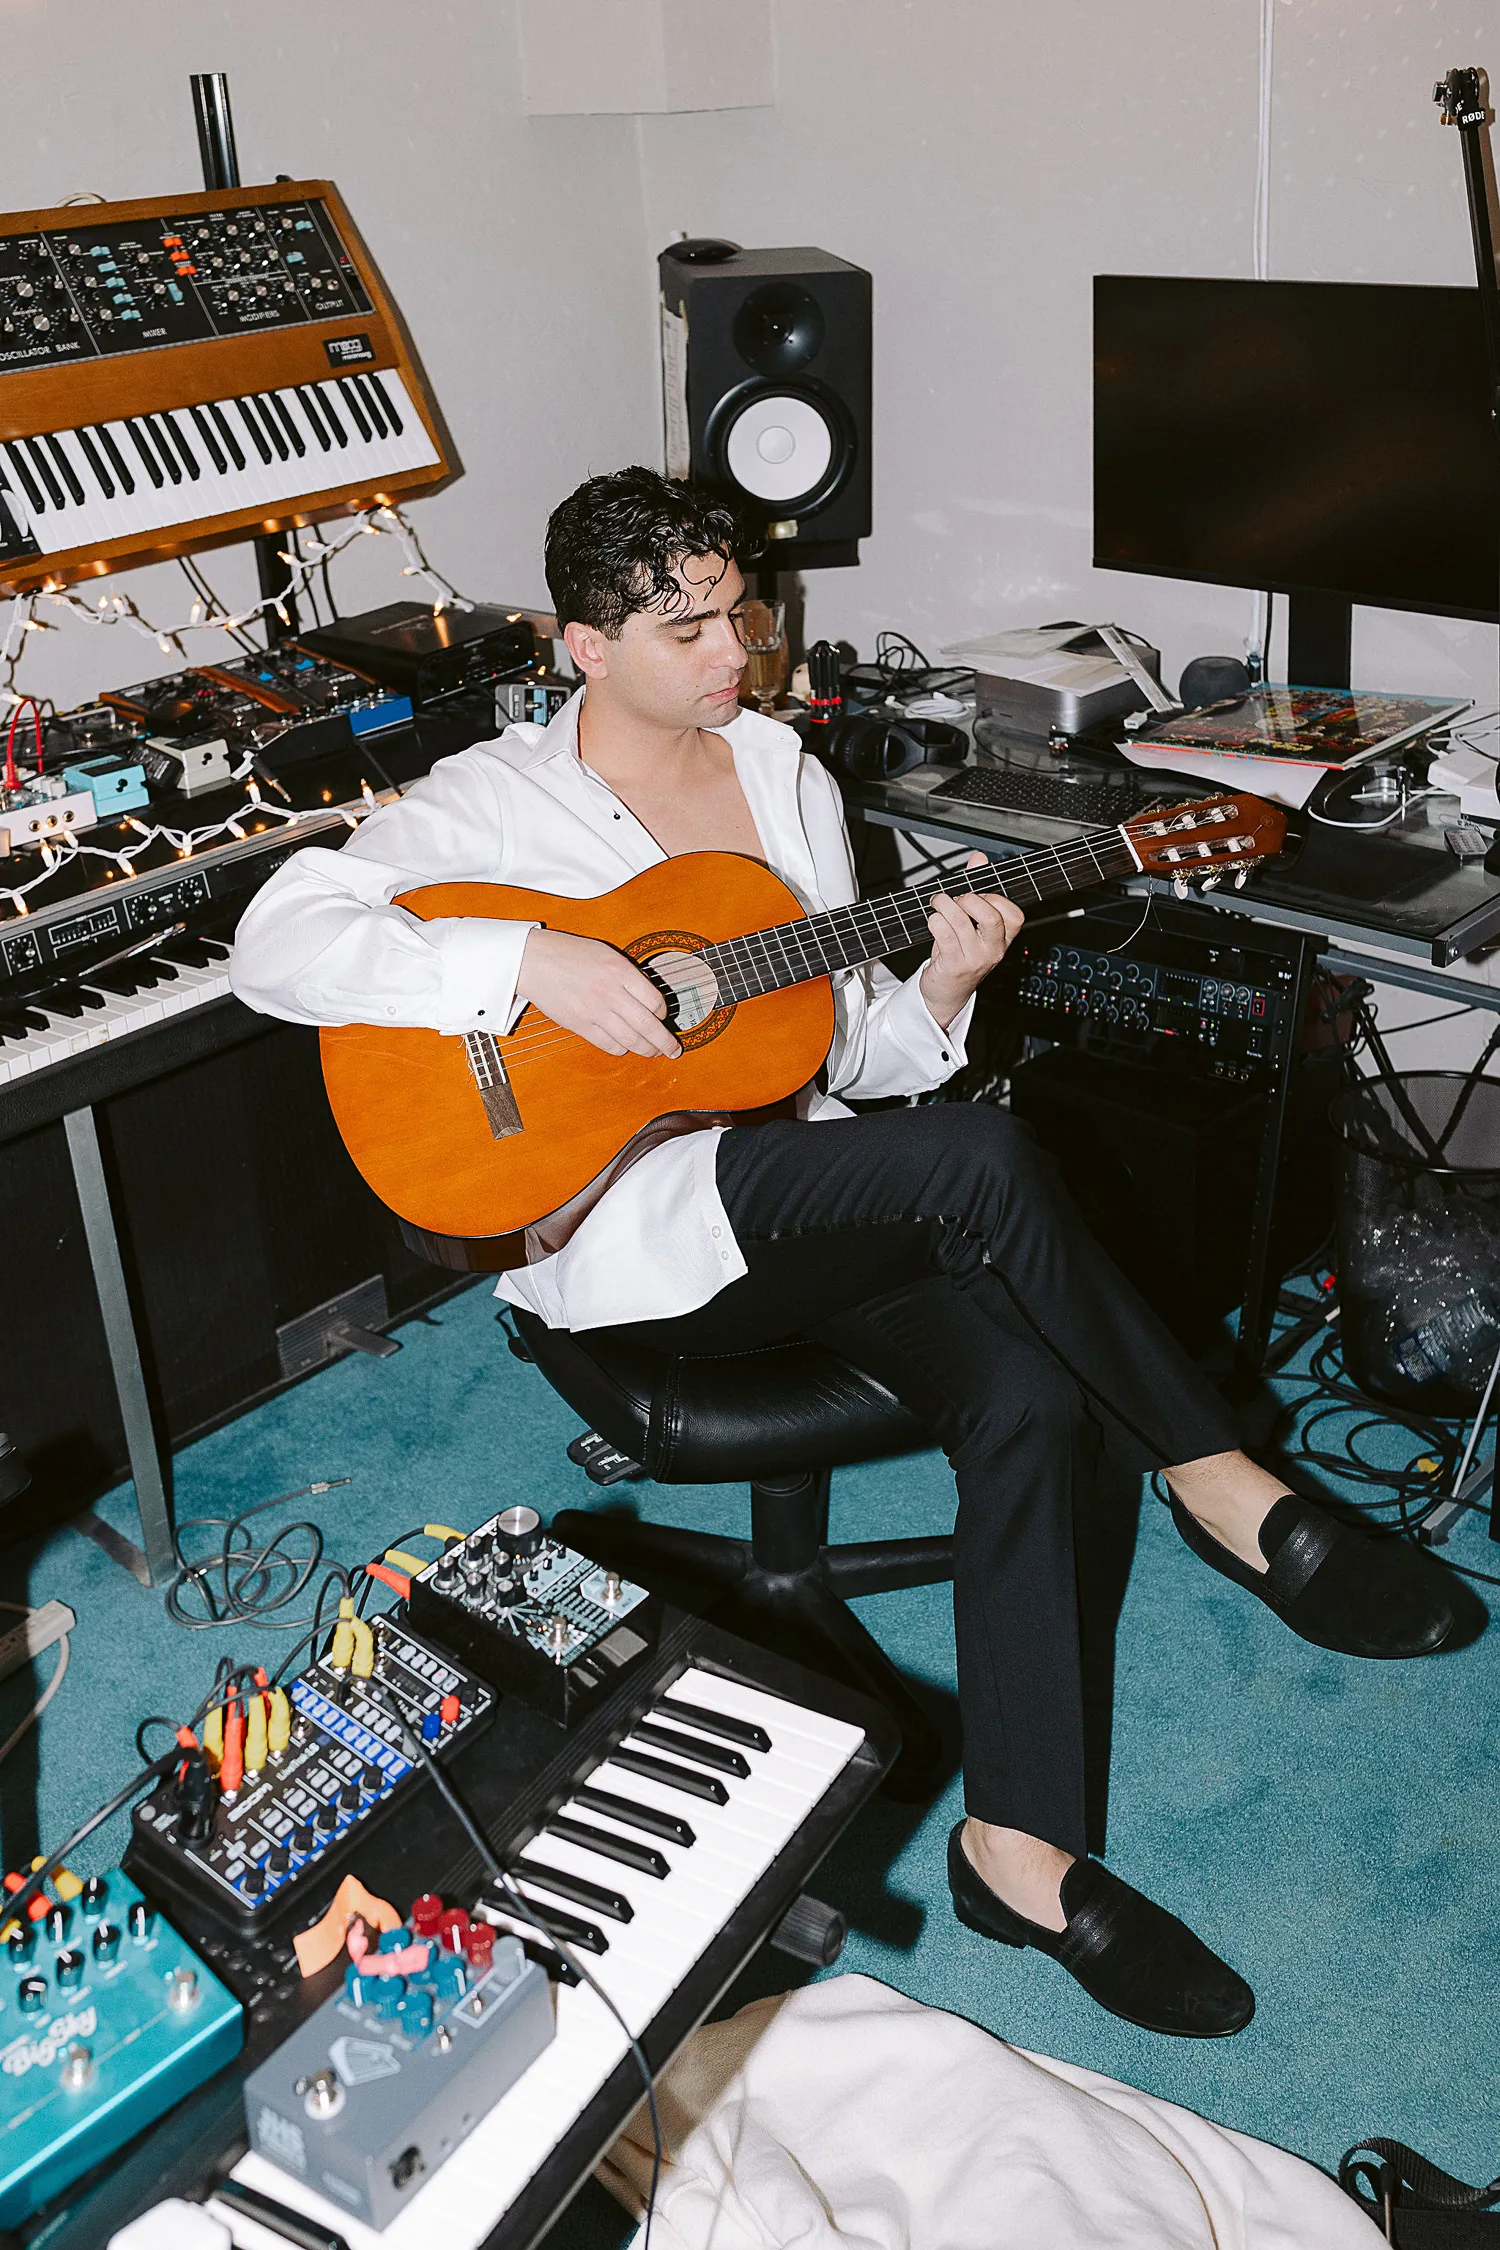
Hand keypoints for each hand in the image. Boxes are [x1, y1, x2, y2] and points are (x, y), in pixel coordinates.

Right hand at [515, 928, 680, 1058]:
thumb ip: (628, 975)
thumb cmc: (569, 954)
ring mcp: (595, 1011)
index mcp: (620, 971)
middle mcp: (611, 993)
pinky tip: (625, 1047)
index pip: (655, 1001)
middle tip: (674, 1050)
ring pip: (631, 1040)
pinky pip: (608, 1045)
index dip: (664, 1013)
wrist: (534, 961)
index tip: (664, 1017)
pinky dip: (621, 1049)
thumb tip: (648, 999)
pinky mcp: (580, 1025)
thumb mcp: (606, 954)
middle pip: (648, 1026)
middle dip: (665, 1042)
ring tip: (654, 1053)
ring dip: (647, 1050)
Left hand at [919, 852, 1023, 1029]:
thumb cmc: (959, 953)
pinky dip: (934, 921)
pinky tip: (933, 921)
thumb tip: (979, 859)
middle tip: (956, 898)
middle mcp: (994, 949)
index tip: (978, 893)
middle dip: (968, 899)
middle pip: (990, 916)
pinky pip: (944, 934)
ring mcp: (975, 959)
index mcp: (1004, 938)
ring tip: (938, 903)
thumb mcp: (972, 923)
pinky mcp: (955, 965)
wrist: (946, 990)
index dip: (995, 897)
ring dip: (944, 905)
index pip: (1014, 914)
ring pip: (960, 921)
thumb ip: (977, 888)